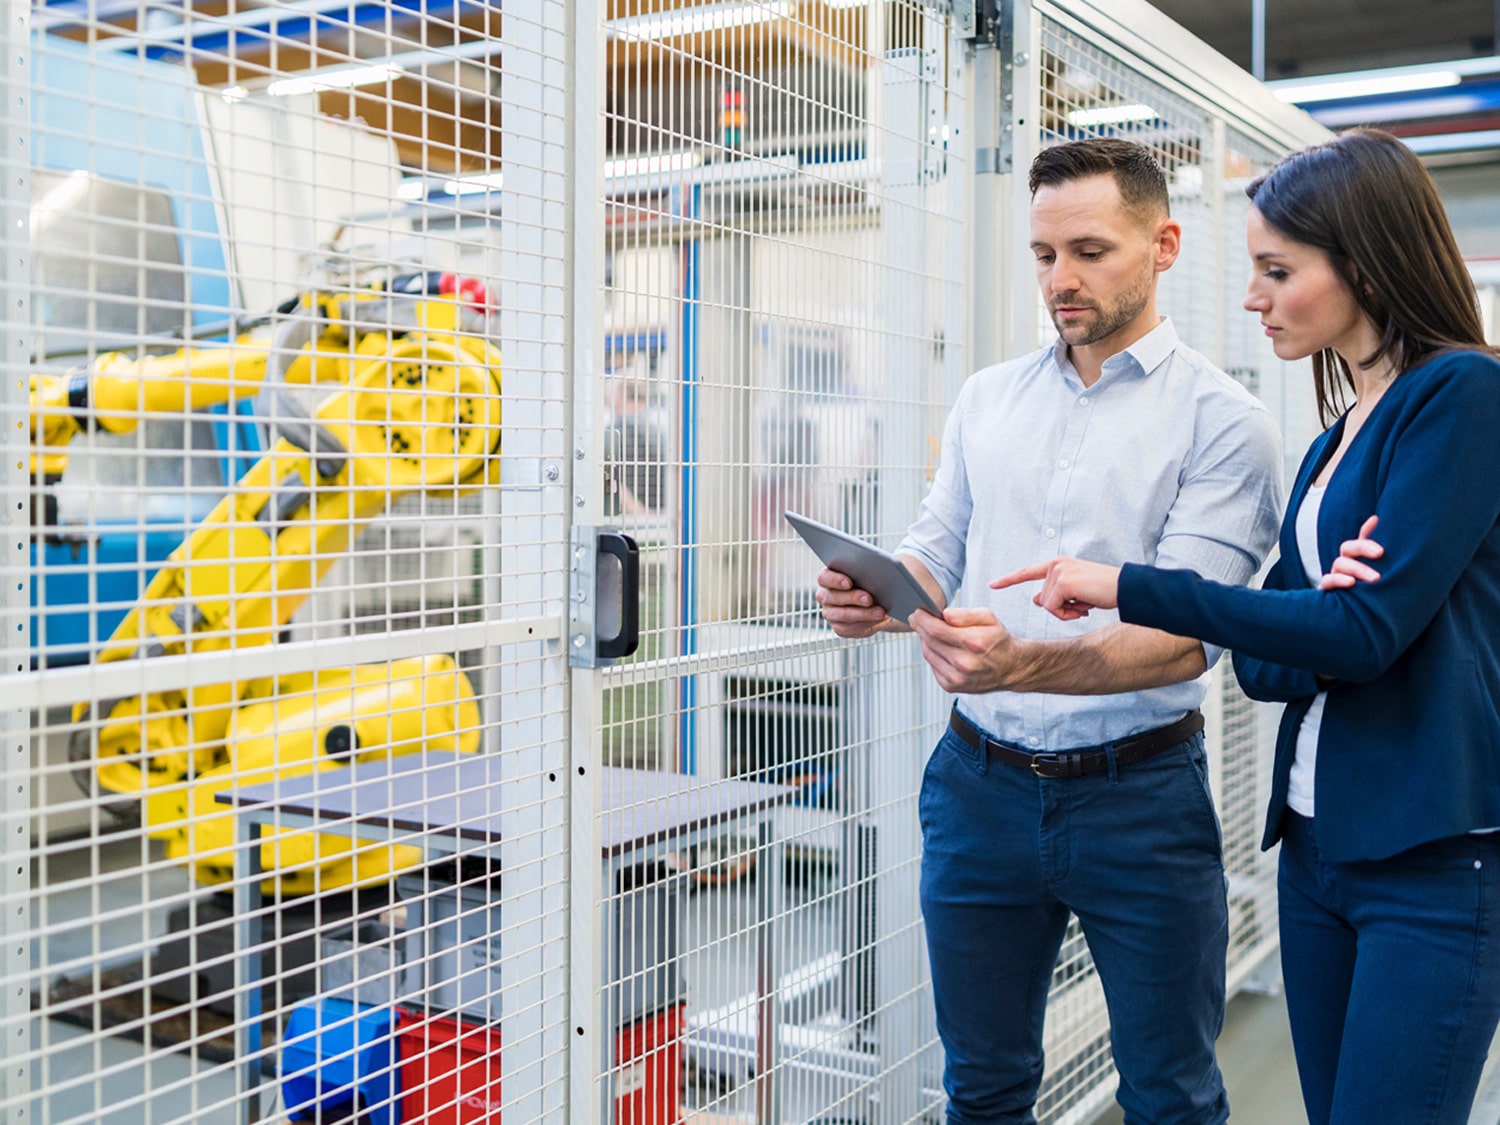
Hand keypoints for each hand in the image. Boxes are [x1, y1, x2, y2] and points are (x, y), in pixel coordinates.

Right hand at [815, 567, 890, 637]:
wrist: (878, 602)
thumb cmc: (870, 583)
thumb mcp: (868, 575)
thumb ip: (865, 572)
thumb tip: (875, 573)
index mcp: (827, 578)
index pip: (824, 578)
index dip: (835, 580)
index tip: (849, 583)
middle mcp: (825, 596)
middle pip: (833, 597)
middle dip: (853, 598)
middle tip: (869, 598)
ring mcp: (830, 613)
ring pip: (843, 615)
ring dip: (864, 614)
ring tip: (880, 612)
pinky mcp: (839, 627)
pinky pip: (850, 628)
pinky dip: (866, 623)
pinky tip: (877, 620)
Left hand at [910, 606, 1018, 692]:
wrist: (1011, 667)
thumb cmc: (998, 640)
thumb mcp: (988, 618)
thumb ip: (965, 614)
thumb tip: (945, 614)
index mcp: (974, 643)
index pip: (936, 629)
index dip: (921, 619)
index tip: (916, 612)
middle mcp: (964, 663)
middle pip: (929, 641)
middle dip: (920, 627)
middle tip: (918, 619)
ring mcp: (957, 678)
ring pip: (927, 653)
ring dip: (925, 641)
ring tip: (931, 632)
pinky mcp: (951, 686)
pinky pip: (932, 666)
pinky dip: (932, 655)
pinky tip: (940, 648)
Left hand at [990, 558, 1121, 620]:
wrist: (1125, 588)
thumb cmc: (1104, 590)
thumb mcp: (1076, 592)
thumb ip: (1055, 593)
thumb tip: (1036, 600)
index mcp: (1058, 564)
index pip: (1028, 572)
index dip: (1009, 580)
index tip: (992, 584)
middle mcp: (1056, 564)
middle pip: (1043, 599)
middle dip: (1062, 609)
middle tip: (1083, 604)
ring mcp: (1058, 572)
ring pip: (1048, 606)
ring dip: (1067, 612)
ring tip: (1086, 603)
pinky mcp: (1063, 582)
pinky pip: (1054, 608)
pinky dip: (1068, 614)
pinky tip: (1084, 607)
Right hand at [1319, 515, 1382, 590]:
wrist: (1360, 617)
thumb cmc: (1369, 590)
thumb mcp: (1376, 567)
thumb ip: (1374, 545)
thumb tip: (1376, 518)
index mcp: (1355, 559)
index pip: (1358, 543)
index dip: (1367, 540)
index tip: (1383, 543)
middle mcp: (1343, 565)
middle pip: (1347, 549)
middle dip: (1363, 548)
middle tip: (1381, 554)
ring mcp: (1335, 577)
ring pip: (1340, 564)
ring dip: (1357, 568)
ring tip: (1376, 578)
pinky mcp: (1328, 591)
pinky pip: (1328, 581)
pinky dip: (1338, 580)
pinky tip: (1351, 583)